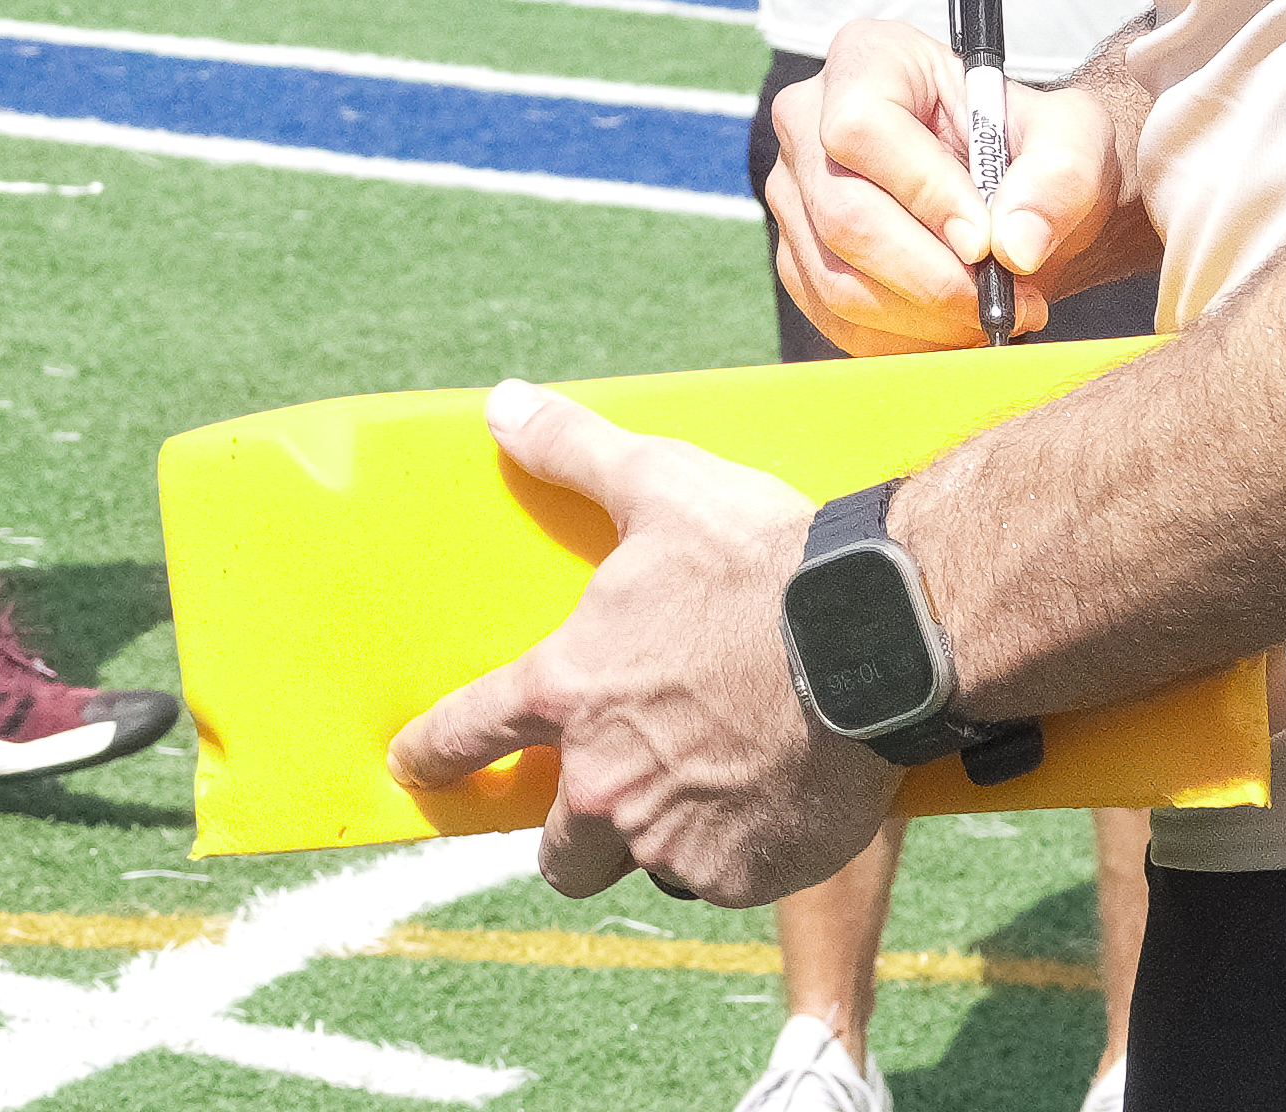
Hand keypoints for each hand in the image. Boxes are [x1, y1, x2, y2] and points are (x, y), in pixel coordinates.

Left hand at [383, 383, 892, 904]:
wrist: (875, 639)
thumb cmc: (762, 563)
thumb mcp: (660, 485)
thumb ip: (573, 451)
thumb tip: (503, 404)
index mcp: (569, 692)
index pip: (467, 735)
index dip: (431, 754)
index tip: (410, 768)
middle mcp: (605, 782)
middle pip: (559, 853)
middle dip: (575, 834)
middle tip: (612, 799)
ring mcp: (673, 837)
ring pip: (647, 864)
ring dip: (665, 837)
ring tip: (715, 787)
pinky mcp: (742, 874)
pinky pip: (720, 881)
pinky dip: (736, 854)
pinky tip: (769, 804)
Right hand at [763, 17, 1160, 356]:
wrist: (1018, 194)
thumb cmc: (1037, 151)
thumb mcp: (1073, 141)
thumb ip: (1059, 178)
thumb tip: (1015, 244)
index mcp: (868, 59)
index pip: (861, 128)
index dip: (923, 193)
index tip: (987, 240)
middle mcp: (808, 120)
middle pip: (842, 214)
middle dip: (930, 275)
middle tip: (1002, 297)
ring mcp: (795, 196)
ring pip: (837, 280)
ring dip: (925, 318)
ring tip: (994, 312)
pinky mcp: (799, 262)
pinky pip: (837, 322)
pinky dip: (906, 342)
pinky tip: (958, 327)